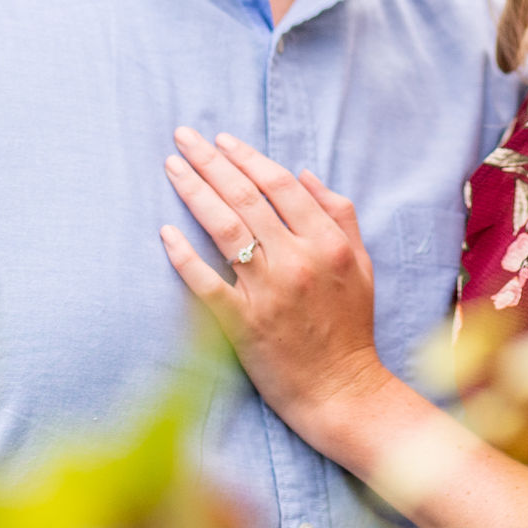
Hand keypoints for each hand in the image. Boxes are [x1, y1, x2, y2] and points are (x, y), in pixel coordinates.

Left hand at [158, 129, 402, 447]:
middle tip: (183, 136)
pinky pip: (205, 283)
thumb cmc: (351, 326)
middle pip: (246, 198)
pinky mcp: (242, 324)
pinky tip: (164, 231)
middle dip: (211, 161)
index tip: (222, 139)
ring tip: (171, 166)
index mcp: (328, 243)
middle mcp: (298, 261)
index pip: (280, 186)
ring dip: (194, 192)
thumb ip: (339, 214)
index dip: (248, 157)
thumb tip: (304, 173)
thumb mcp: (362, 264)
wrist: (341, 390)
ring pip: (224, 229)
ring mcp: (268, 292)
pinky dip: (183, 256)